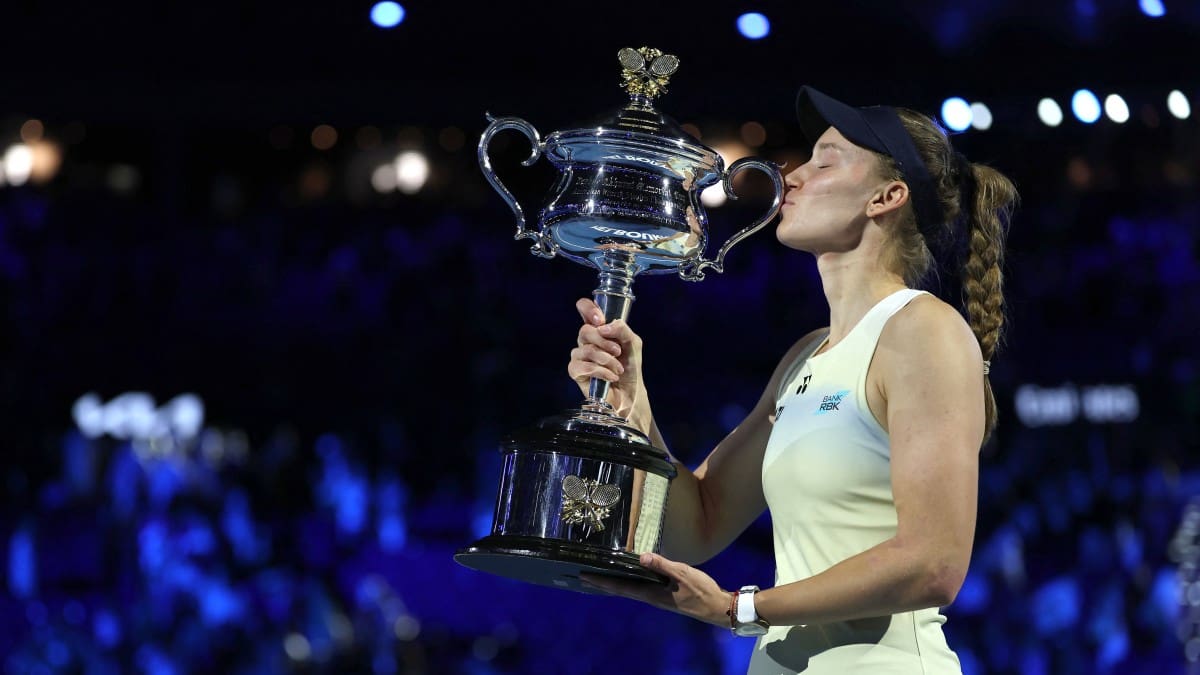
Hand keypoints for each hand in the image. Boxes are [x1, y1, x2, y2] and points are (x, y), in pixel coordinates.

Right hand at [567, 298, 644, 419]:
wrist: (630, 391)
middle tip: (618, 351)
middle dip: (605, 342)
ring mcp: (579, 355)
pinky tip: (610, 377)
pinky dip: (600, 371)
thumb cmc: (630, 366)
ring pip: (585, 349)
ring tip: (618, 369)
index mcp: (599, 328)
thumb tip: (603, 327)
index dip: (588, 308)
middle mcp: (586, 340)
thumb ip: (622, 329)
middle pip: (585, 330)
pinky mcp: (576, 371)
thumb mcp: (633, 343)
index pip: (584, 307)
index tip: (600, 320)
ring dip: (606, 360)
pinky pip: (582, 366)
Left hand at [579, 553, 730, 627]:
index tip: (584, 577)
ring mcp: (657, 598)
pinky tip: (628, 577)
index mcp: (651, 594)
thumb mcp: (682, 574)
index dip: (601, 582)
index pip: (620, 587)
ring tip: (599, 577)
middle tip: (583, 577)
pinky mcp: (663, 596)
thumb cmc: (701, 591)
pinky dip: (627, 582)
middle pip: (620, 590)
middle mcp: (650, 598)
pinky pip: (639, 588)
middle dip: (602, 583)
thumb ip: (662, 565)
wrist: (717, 608)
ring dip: (613, 584)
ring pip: (628, 590)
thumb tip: (641, 557)